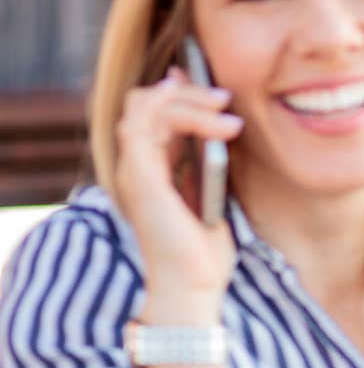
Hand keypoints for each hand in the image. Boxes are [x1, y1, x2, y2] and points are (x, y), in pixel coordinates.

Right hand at [114, 68, 243, 305]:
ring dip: (188, 100)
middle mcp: (136, 165)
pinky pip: (143, 127)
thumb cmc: (203, 247)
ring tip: (226, 110)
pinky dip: (178, 113)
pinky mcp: (139, 178)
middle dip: (187, 91)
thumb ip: (207, 160)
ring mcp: (133, 170)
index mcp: (150, 168)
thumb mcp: (211, 191)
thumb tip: (221, 125)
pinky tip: (213, 120)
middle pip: (145, 102)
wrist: (194, 284)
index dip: (177, 91)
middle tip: (225, 98)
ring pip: (144, 106)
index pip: (151, 112)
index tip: (210, 84)